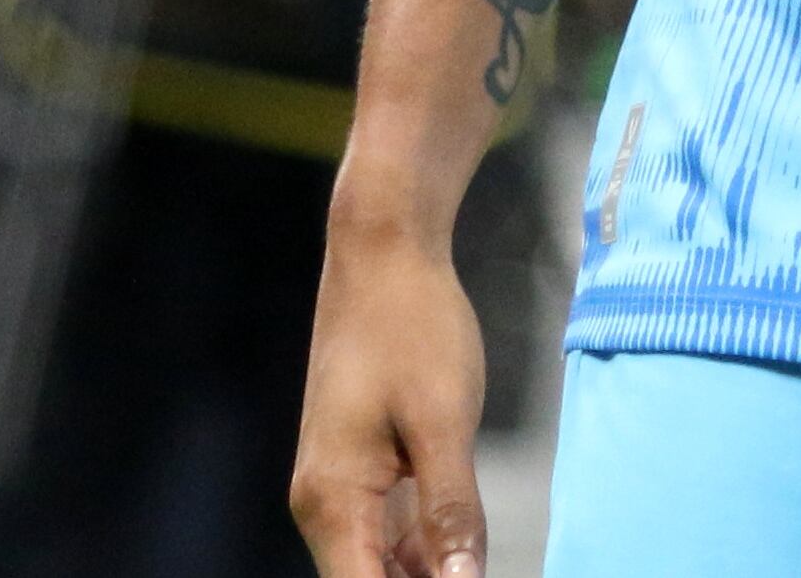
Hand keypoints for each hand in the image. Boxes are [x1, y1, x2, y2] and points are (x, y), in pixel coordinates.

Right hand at [290, 187, 491, 577]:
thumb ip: (452, 513)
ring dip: (428, 573)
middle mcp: (323, 507)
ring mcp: (338, 488)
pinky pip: (387, 531)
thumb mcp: (443, 423)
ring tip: (475, 561)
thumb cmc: (412, 327)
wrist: (384, 254)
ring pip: (381, 564)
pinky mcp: (359, 469)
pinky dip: (425, 549)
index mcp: (333, 502)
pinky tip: (465, 552)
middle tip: (477, 568)